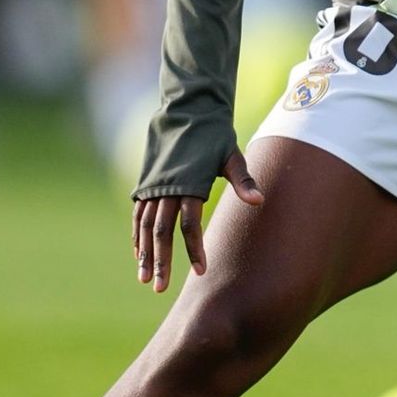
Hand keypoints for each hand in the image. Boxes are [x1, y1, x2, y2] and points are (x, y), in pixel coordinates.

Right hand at [132, 146, 263, 294]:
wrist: (187, 109)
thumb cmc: (215, 135)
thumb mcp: (231, 155)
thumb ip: (243, 180)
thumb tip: (259, 202)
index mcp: (189, 183)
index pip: (189, 224)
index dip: (194, 249)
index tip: (201, 271)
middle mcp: (166, 187)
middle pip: (160, 232)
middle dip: (161, 261)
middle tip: (160, 288)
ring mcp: (152, 186)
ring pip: (144, 226)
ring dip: (144, 254)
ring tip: (145, 279)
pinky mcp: (144, 184)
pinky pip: (138, 215)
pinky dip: (137, 236)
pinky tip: (139, 254)